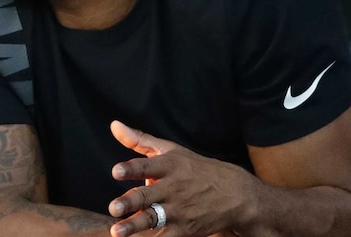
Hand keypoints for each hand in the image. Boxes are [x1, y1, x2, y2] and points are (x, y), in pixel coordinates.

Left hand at [107, 120, 249, 236]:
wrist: (236, 194)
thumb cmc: (195, 169)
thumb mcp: (171, 150)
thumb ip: (139, 140)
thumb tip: (113, 125)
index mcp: (169, 166)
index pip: (147, 166)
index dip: (131, 169)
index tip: (116, 172)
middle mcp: (173, 188)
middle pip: (148, 195)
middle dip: (130, 202)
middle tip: (113, 208)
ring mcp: (179, 210)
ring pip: (153, 218)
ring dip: (134, 226)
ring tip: (116, 232)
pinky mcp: (185, 229)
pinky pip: (166, 236)